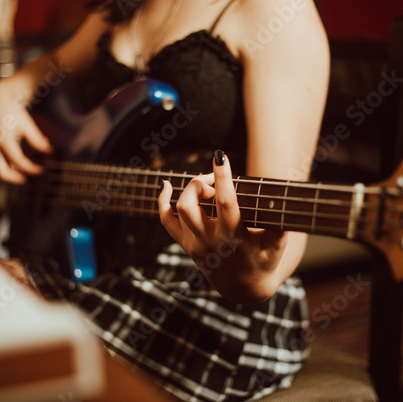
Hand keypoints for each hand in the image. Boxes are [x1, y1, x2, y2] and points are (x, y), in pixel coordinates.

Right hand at [0, 80, 51, 183]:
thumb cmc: (13, 111)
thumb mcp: (27, 124)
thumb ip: (37, 139)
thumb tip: (50, 152)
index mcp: (3, 139)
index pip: (18, 161)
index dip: (31, 169)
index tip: (42, 170)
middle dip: (14, 179)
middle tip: (27, 180)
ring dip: (10, 175)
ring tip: (24, 173)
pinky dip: (6, 167)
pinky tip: (18, 165)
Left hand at [158, 150, 287, 302]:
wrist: (244, 289)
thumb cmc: (264, 262)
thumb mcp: (277, 246)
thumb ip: (280, 224)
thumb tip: (283, 200)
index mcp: (234, 238)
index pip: (226, 202)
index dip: (222, 177)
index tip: (220, 156)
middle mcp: (209, 240)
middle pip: (190, 204)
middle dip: (199, 183)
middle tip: (215, 179)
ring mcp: (194, 243)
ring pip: (178, 210)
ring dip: (188, 190)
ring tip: (206, 187)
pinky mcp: (185, 244)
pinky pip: (166, 221)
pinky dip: (162, 202)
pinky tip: (166, 186)